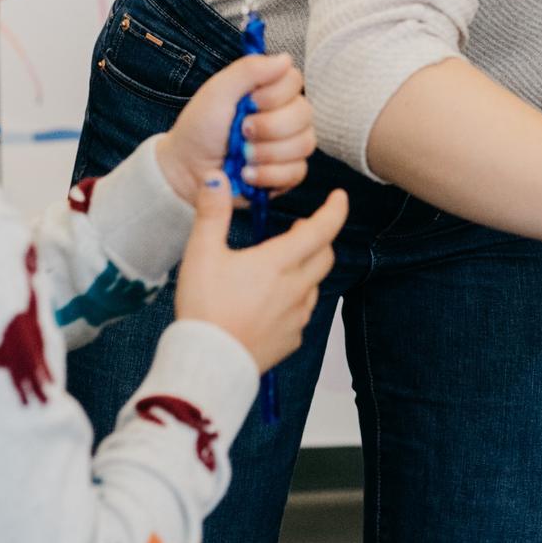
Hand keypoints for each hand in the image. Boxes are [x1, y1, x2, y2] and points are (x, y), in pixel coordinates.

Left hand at [157, 54, 316, 204]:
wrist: (187, 169)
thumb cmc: (200, 128)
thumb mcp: (217, 91)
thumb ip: (249, 70)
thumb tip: (285, 58)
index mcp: (270, 90)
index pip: (295, 80)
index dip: (275, 94)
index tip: (250, 102)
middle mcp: (286, 115)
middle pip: (304, 114)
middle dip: (269, 127)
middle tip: (242, 132)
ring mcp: (291, 144)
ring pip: (304, 144)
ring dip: (267, 152)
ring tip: (243, 156)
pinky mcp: (289, 172)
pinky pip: (297, 171)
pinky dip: (268, 174)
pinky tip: (247, 173)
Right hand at [174, 176, 347, 372]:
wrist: (207, 364)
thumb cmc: (204, 308)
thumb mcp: (201, 254)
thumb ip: (213, 214)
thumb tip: (218, 178)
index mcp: (278, 263)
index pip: (321, 229)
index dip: (335, 210)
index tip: (339, 197)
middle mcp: (296, 288)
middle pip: (325, 255)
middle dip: (319, 238)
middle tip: (302, 229)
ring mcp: (296, 316)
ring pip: (314, 285)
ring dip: (306, 269)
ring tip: (282, 265)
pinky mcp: (291, 339)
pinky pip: (301, 313)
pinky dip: (295, 299)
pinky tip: (272, 302)